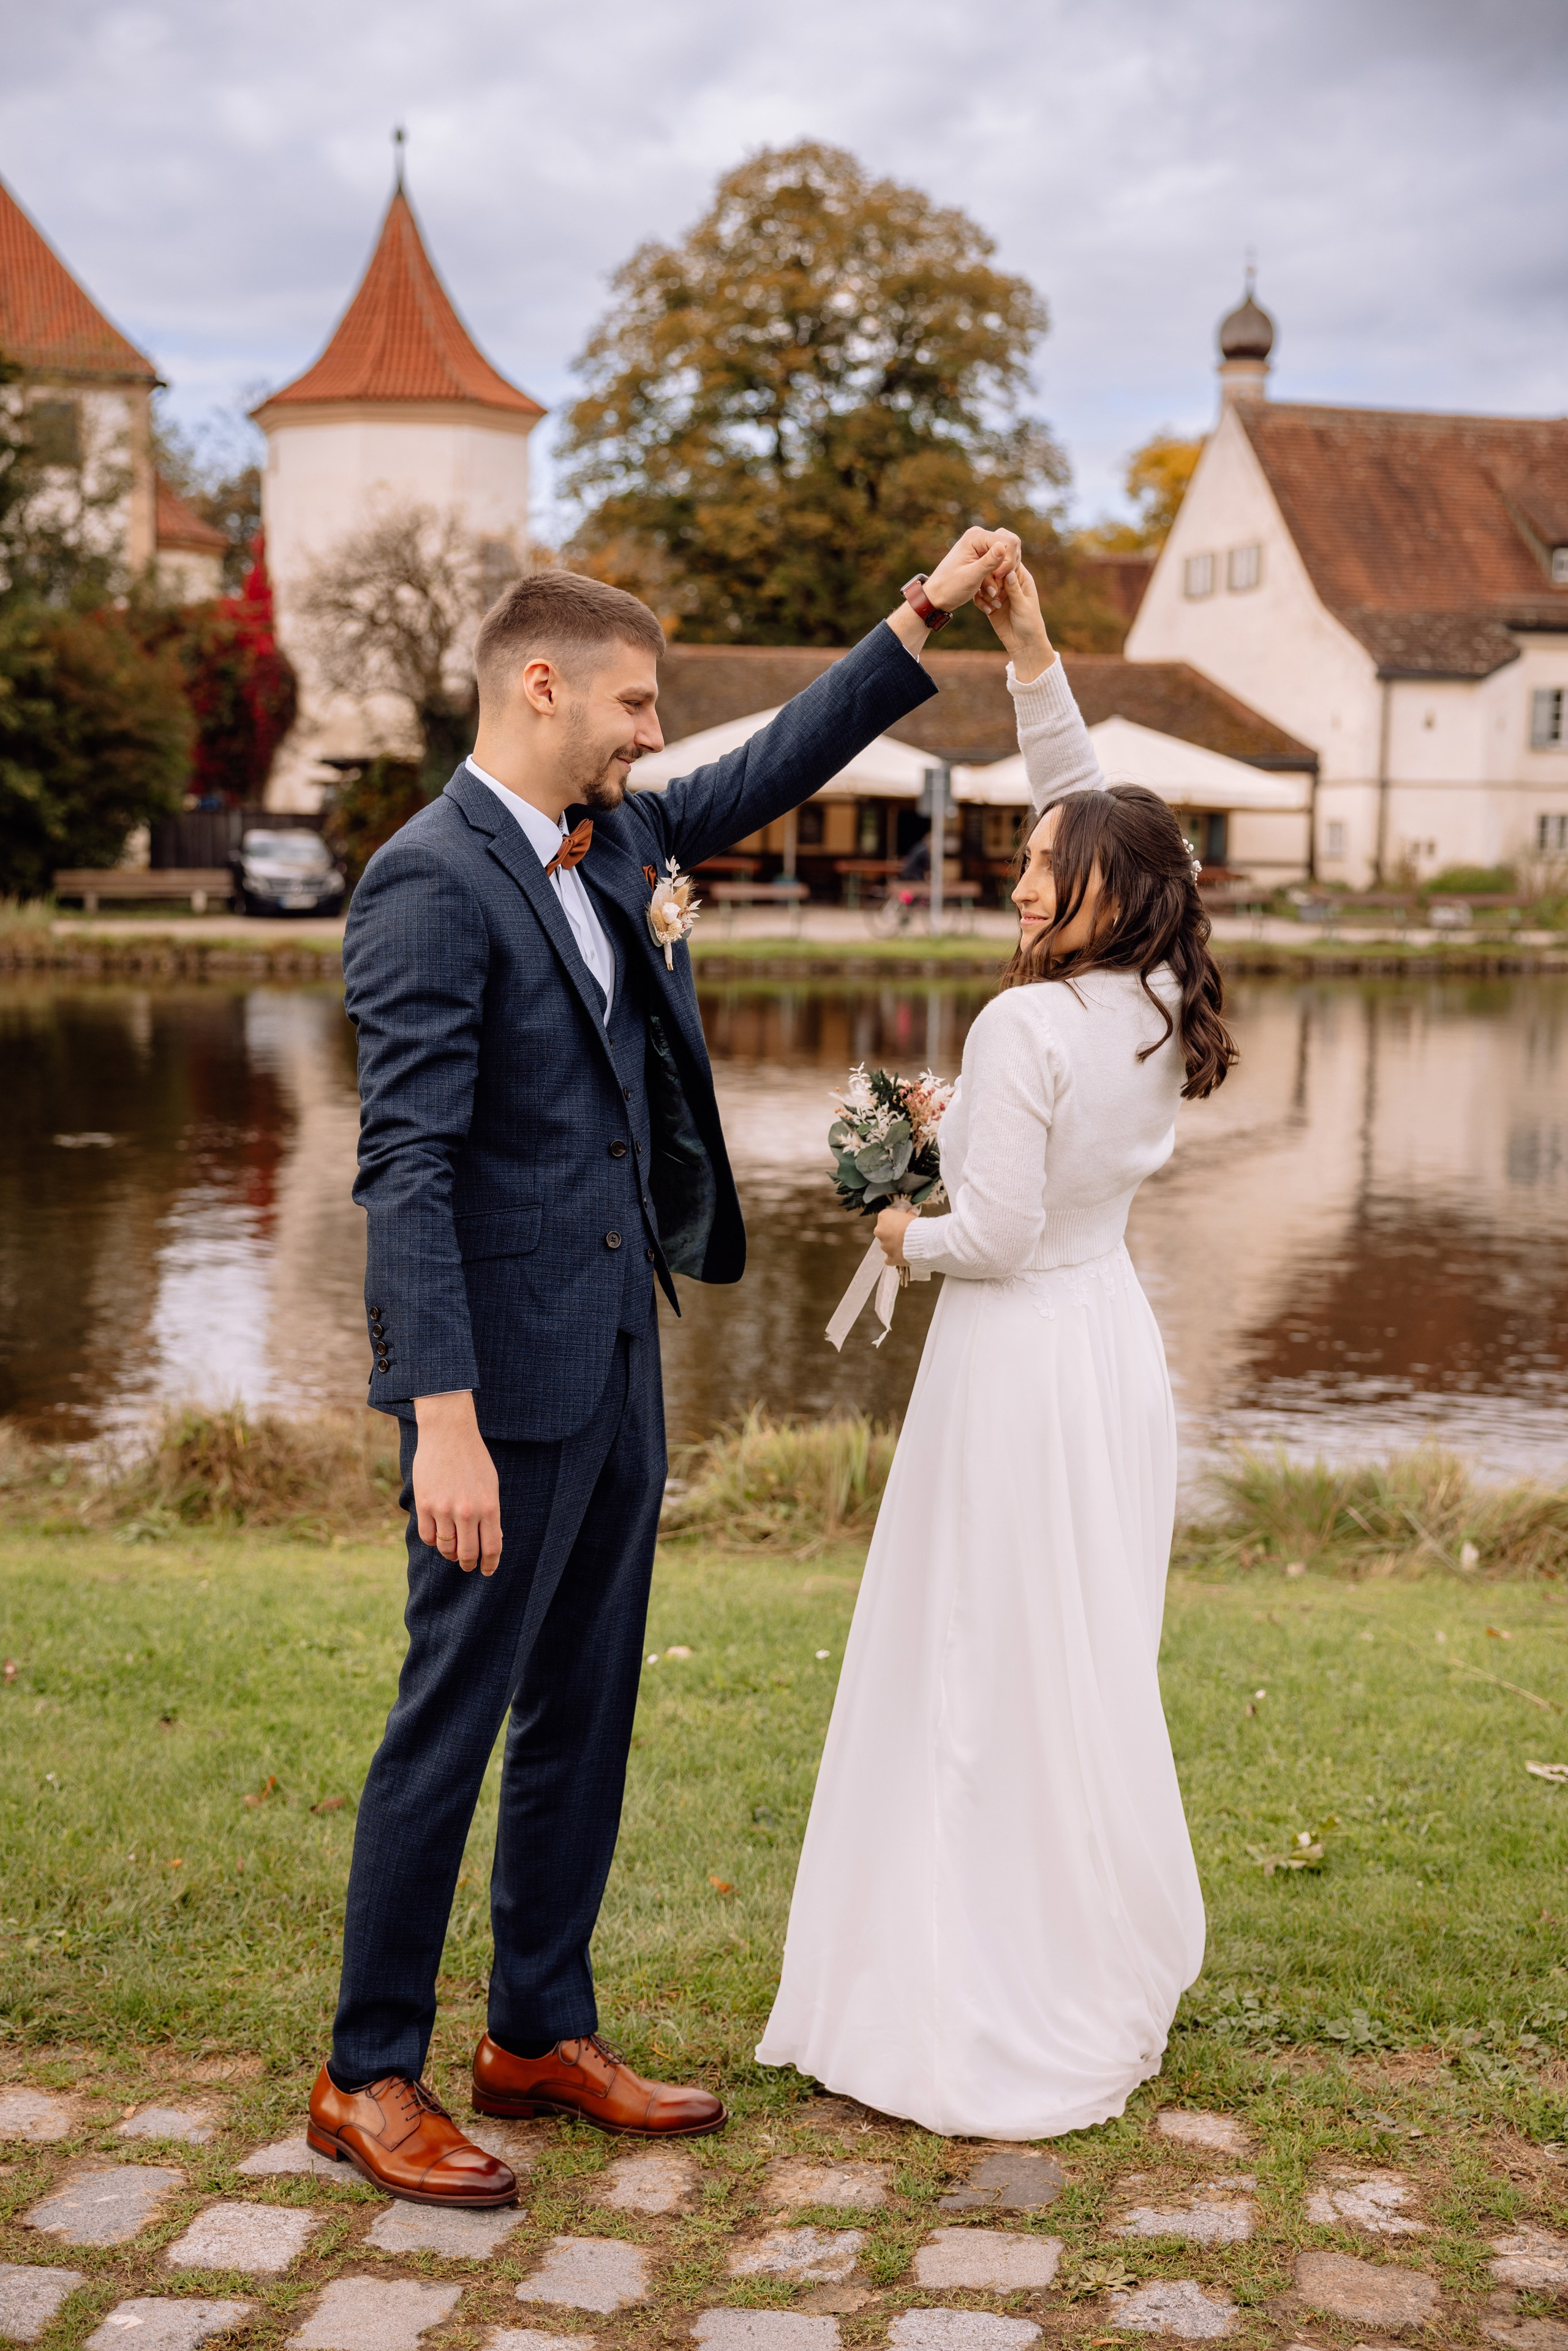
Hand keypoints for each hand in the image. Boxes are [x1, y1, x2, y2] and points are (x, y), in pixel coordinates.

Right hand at [412, 1391, 502, 1574]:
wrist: (448, 1433)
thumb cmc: (473, 1458)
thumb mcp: (491, 1485)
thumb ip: (491, 1513)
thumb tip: (492, 1540)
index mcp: (489, 1506)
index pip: (492, 1547)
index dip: (490, 1564)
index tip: (487, 1570)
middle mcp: (467, 1511)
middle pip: (467, 1553)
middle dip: (468, 1564)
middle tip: (467, 1565)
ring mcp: (444, 1509)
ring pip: (446, 1547)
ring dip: (449, 1554)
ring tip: (452, 1551)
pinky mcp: (425, 1504)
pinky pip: (427, 1536)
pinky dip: (433, 1540)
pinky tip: (437, 1534)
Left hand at [875, 1205, 917, 1266]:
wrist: (922, 1241)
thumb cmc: (917, 1226)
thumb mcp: (912, 1215)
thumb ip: (907, 1214)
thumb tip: (910, 1213)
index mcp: (884, 1217)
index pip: (885, 1217)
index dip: (894, 1220)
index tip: (901, 1222)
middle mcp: (880, 1231)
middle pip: (883, 1231)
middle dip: (891, 1233)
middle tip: (903, 1234)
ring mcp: (884, 1246)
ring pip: (886, 1245)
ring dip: (894, 1245)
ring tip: (907, 1245)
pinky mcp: (889, 1258)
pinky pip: (889, 1259)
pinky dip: (894, 1257)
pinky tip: (902, 1255)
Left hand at [923, 525, 1022, 615]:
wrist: (936, 596)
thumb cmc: (949, 588)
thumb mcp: (970, 577)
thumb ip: (988, 563)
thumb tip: (1003, 546)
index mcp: (976, 536)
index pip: (1009, 542)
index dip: (1009, 562)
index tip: (997, 578)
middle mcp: (980, 536)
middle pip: (1011, 546)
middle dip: (1007, 567)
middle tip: (996, 586)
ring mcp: (982, 545)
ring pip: (1008, 556)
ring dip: (1003, 575)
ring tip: (991, 591)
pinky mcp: (983, 555)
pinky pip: (1000, 563)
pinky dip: (998, 578)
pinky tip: (989, 591)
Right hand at [977, 562, 1054, 680]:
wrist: (1024, 644)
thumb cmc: (1030, 623)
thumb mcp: (1023, 605)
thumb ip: (1014, 589)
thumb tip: (1008, 571)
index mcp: (1022, 579)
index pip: (1009, 563)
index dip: (1001, 564)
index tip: (996, 574)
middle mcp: (1010, 584)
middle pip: (994, 571)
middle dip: (991, 579)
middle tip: (994, 592)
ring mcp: (999, 594)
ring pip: (985, 583)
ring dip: (985, 591)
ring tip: (993, 603)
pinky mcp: (991, 604)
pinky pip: (981, 597)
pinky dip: (981, 602)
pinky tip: (988, 611)